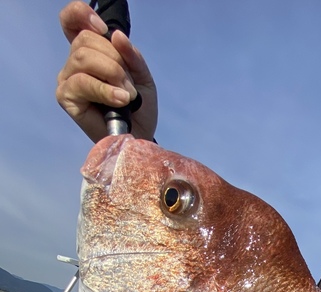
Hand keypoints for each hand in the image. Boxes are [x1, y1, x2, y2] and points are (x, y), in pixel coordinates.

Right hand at [56, 1, 157, 141]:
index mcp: (89, 51)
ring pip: (83, 58)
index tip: (103, 30)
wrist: (139, 136)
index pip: (71, 21)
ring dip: (112, 74)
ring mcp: (67, 79)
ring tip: (127, 96)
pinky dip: (105, 89)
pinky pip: (82, 82)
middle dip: (115, 61)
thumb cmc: (138, 107)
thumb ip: (131, 55)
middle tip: (130, 86)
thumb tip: (116, 36)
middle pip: (86, 41)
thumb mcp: (141, 76)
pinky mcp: (65, 97)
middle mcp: (74, 63)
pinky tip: (120, 100)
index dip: (81, 14)